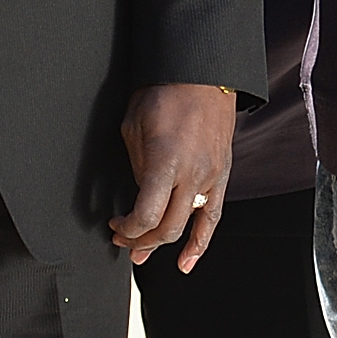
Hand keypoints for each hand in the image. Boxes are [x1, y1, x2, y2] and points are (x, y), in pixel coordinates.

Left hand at [112, 83, 237, 271]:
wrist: (203, 76)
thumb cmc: (165, 94)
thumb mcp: (134, 126)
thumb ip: (137, 166)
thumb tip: (138, 193)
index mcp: (166, 163)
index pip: (146, 215)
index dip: (127, 229)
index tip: (115, 226)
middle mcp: (192, 176)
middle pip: (166, 228)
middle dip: (140, 240)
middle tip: (123, 240)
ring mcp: (210, 178)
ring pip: (187, 227)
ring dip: (162, 244)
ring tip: (142, 253)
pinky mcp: (221, 176)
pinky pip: (212, 218)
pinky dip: (200, 243)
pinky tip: (188, 261)